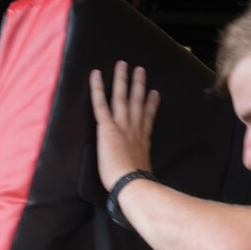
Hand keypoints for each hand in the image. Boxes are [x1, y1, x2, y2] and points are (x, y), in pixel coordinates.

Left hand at [89, 61, 160, 190]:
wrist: (130, 182)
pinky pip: (100, 103)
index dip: (151, 105)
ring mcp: (121, 125)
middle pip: (137, 102)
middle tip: (140, 70)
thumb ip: (141, 165)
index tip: (155, 94)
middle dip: (138, 85)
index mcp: (142, 140)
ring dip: (123, 80)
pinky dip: (97, 88)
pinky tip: (95, 75)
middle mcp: (134, 128)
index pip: (147, 118)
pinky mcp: (107, 127)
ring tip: (124, 65)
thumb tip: (141, 172)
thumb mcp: (142, 171)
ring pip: (121, 97)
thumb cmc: (134, 183)